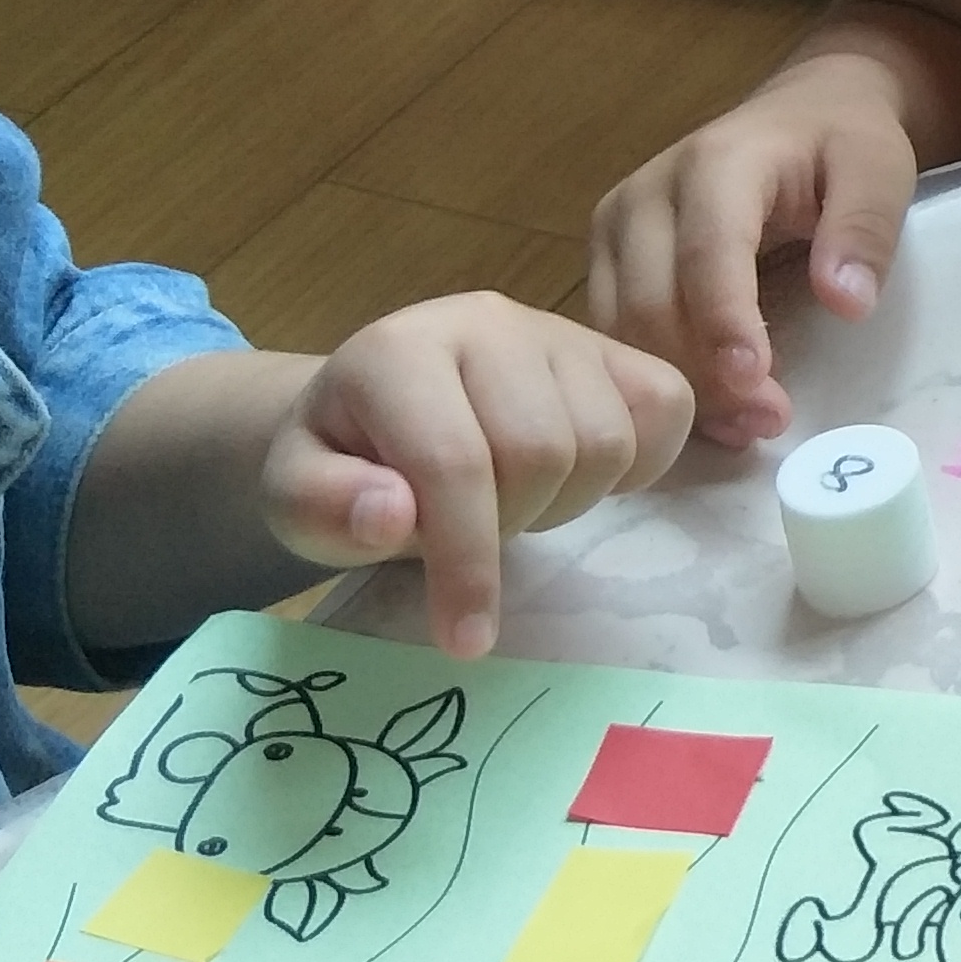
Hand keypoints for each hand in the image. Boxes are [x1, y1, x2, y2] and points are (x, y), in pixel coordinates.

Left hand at [261, 294, 694, 660]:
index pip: (453, 461)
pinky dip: (640, 464)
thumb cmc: (339, 464)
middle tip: (471, 537)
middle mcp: (484, 321)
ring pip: (609, 439)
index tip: (463, 640)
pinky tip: (578, 478)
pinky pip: (668, 407)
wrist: (377, 412)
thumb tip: (392, 515)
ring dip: (566, 502)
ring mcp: (557, 329)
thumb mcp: (293, 498)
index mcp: (396, 352)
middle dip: (509, 525)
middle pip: (544, 450)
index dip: (465, 559)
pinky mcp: (611, 346)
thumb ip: (323, 508)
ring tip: (513, 503)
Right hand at [588, 50, 923, 448]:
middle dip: (705, 372)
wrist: (802, 114)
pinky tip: (711, 415)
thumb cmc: (842, 142)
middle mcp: (646, 195)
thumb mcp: (878, 168)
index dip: (725, 320)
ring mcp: (616, 230)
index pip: (707, 250)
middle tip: (768, 422)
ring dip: (679, 388)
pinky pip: (617, 335)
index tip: (754, 380)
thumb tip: (846, 302)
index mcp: (715, 162)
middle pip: (653, 300)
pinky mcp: (609, 263)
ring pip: (623, 328)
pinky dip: (658, 380)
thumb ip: (864, 227)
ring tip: (746, 428)